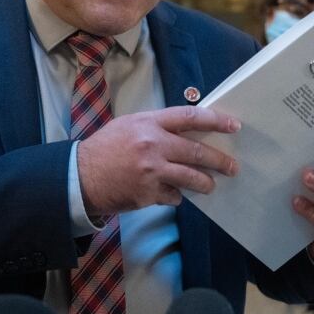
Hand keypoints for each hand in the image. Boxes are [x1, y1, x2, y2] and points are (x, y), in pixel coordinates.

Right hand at [77, 106, 240, 215]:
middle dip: (219, 160)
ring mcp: (152, 171)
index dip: (215, 120)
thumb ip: (157, 127)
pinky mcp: (149, 194)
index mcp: (148, 123)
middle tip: (232, 166)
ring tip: (210, 185)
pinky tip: (171, 193)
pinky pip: (174, 196)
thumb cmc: (105, 148)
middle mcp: (153, 145)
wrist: (80, 176)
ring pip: (191, 177)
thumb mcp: (129, 125)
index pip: (189, 117)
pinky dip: (176, 196)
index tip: (233, 125)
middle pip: (197, 151)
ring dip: (205, 183)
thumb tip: (187, 132)